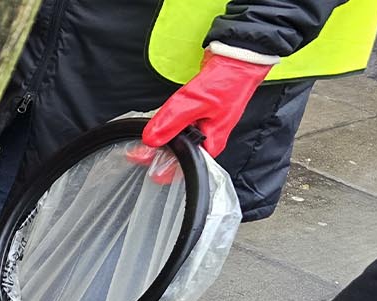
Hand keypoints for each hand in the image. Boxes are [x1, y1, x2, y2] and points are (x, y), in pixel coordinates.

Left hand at [143, 50, 272, 155]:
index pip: (185, 164)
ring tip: (145, 139)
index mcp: (212, 142)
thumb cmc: (226, 82)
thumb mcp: (193, 104)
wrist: (237, 58)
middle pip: (180, 153)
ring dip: (163, 137)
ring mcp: (204, 124)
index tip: (143, 162)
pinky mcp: (200, 112)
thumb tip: (151, 140)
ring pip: (179, 138)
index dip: (164, 166)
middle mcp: (208, 136)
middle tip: (138, 152)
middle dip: (160, 152)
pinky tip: (159, 121)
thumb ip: (170, 123)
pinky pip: (181, 123)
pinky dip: (170, 122)